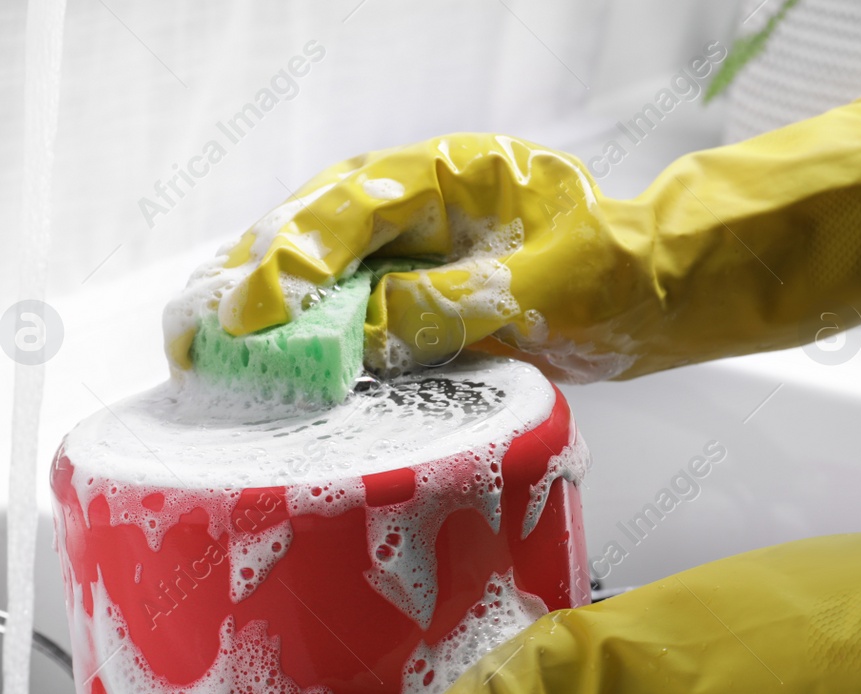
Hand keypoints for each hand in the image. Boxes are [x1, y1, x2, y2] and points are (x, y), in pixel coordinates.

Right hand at [164, 97, 860, 383]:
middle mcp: (419, 197)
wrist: (665, 293)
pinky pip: (339, 296)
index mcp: (452, 175)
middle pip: (310, 223)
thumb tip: (355, 335)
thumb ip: (446, 311)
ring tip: (202, 338)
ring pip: (314, 257)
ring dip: (259, 298)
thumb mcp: (543, 295)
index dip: (292, 261)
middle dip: (249, 275)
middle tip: (195, 327)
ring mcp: (413, 238)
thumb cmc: (620, 279)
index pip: (350, 207)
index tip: (251, 313)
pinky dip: (298, 325)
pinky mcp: (412, 281)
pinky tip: (260, 351)